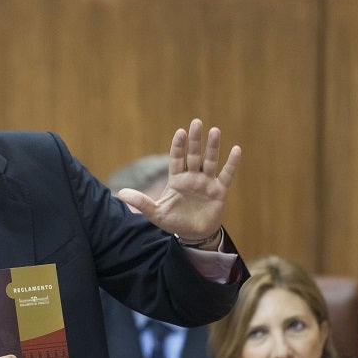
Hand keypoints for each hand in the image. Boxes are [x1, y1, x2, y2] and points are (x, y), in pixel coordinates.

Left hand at [116, 118, 240, 245]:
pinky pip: (226, 175)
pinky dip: (231, 164)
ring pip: (210, 161)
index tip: (180, 132)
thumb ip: (141, 202)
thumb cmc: (174, 221)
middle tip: (196, 122)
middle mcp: (192, 177)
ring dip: (212, 147)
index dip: (178, 146)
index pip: (177, 158)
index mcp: (177, 179)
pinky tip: (236, 150)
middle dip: (195, 140)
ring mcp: (207, 182)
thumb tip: (120, 194)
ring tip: (214, 130)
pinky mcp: (219, 191)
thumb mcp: (156, 213)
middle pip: (194, 155)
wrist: (193, 235)